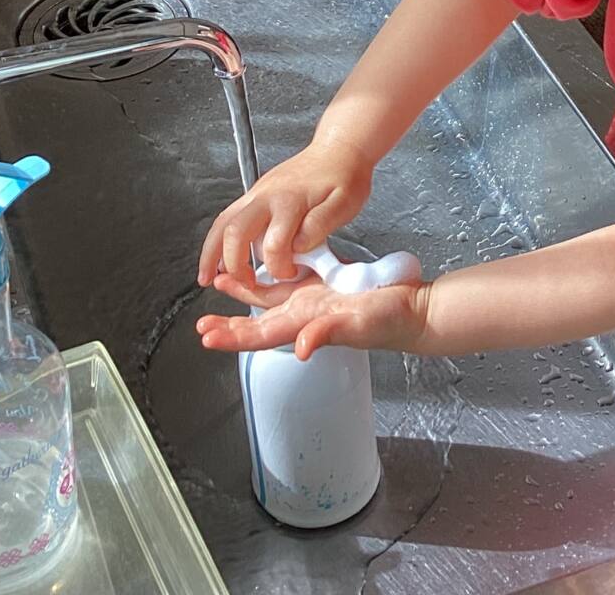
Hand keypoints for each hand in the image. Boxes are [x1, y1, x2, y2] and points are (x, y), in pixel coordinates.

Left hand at [196, 271, 428, 358]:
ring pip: (269, 299)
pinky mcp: (325, 286)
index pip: (260, 336)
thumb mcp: (358, 325)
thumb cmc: (390, 320)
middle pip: (257, 322)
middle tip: (202, 324)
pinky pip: (291, 281)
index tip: (207, 336)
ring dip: (244, 294)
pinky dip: (271, 275)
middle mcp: (304, 313)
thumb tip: (301, 348)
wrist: (412, 307)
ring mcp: (313, 300)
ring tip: (222, 283)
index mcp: (306, 324)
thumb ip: (327, 333)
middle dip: (229, 324)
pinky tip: (261, 266)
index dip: (232, 337)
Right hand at [197, 137, 371, 283]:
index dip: (280, 267)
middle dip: (234, 264)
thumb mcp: (344, 203)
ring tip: (206, 277)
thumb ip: (320, 225)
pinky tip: (217, 256)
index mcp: (290, 200)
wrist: (338, 149)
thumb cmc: (344, 177)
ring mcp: (257, 194)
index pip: (274, 244)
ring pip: (222, 223)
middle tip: (246, 285)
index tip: (291, 275)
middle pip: (234, 232)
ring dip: (212, 252)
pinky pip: (226, 217)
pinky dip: (216, 240)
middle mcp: (266, 196)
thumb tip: (298, 247)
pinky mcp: (254, 196)